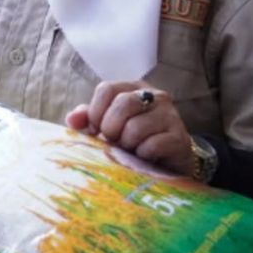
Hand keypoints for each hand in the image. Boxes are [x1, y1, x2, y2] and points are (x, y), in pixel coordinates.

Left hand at [66, 81, 193, 176]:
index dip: (95, 112)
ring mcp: (171, 116)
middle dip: (111, 128)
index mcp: (134, 88)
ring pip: (136, 127)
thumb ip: (88, 118)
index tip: (95, 130)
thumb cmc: (132, 141)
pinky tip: (144, 157)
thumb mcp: (107, 126)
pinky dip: (141, 155)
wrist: (168, 164)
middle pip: (123, 104)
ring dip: (126, 144)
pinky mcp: (180, 138)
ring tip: (130, 149)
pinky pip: (152, 146)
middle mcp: (155, 96)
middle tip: (113, 141)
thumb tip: (72, 119)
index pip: (107, 89)